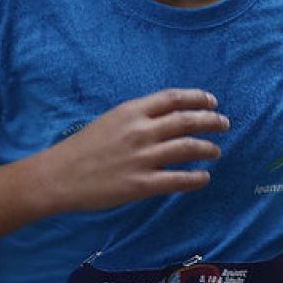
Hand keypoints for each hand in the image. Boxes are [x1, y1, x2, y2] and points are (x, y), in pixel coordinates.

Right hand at [38, 88, 228, 213]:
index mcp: (131, 111)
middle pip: (186, 120)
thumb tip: (166, 117)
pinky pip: (178, 179)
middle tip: (224, 124)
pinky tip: (203, 178)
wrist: (58, 176)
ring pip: (187, 148)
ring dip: (208, 148)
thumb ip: (137, 117)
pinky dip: (196, 178)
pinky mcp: (141, 184)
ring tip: (216, 151)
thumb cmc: (81, 148)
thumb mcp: (109, 121)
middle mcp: (139, 131)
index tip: (212, 102)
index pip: (173, 98)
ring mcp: (142, 158)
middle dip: (211, 121)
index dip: (197, 98)